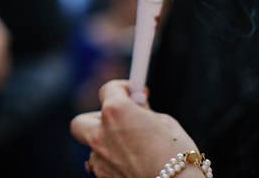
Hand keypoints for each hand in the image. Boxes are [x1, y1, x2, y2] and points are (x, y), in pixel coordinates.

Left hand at [71, 80, 197, 177]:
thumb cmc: (176, 153)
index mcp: (115, 111)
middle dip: (96, 119)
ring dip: (106, 143)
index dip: (122, 89)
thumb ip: (143, 112)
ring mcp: (99, 157)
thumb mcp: (164, 123)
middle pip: (82, 121)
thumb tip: (137, 105)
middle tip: (118, 122)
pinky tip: (131, 164)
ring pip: (92, 146)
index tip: (132, 94)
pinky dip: (111, 162)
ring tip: (131, 148)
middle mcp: (100, 132)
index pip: (108, 89)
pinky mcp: (103, 176)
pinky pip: (101, 165)